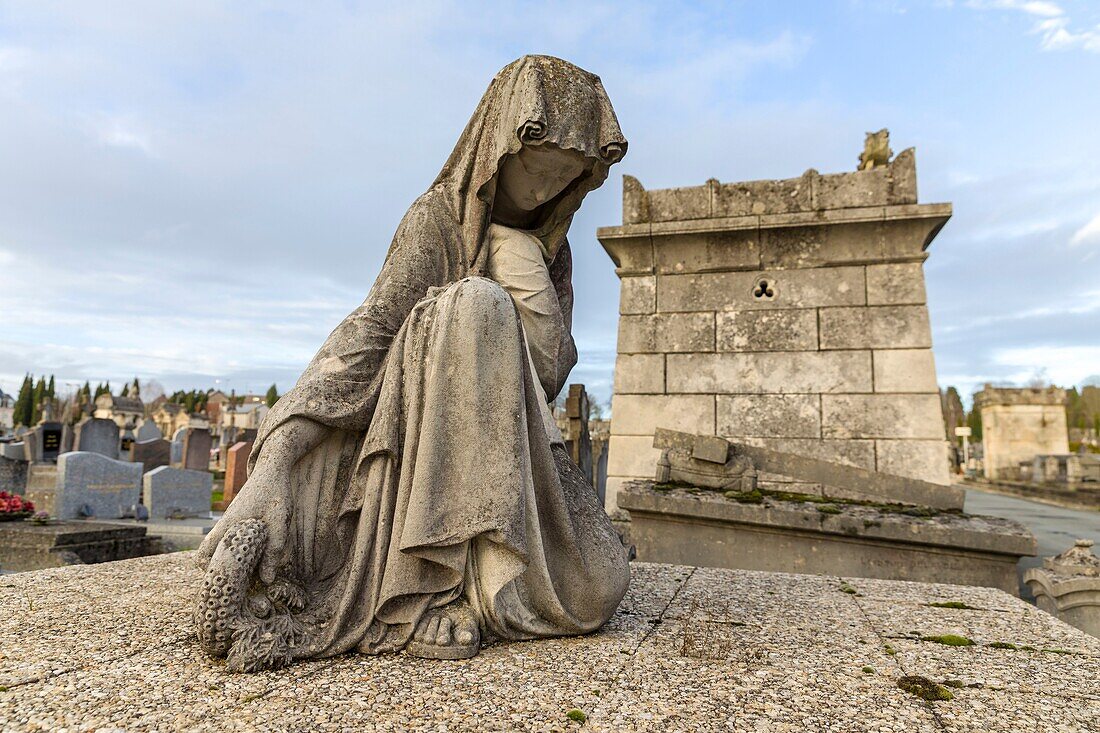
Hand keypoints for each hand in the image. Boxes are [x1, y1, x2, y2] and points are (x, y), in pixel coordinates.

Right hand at [197, 460, 292, 584]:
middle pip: (205, 557)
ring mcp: (227, 524)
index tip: (227, 586)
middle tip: (236, 585)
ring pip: (216, 550)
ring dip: (226, 562)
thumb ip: (274, 551)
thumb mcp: (281, 523)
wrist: (272, 469)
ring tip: (247, 575)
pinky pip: (227, 543)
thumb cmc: (276, 494)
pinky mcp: (236, 522)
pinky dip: (235, 553)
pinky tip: (255, 560)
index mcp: (227, 528)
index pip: (203, 557)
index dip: (210, 574)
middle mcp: (222, 527)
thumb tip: (266, 581)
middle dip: (216, 571)